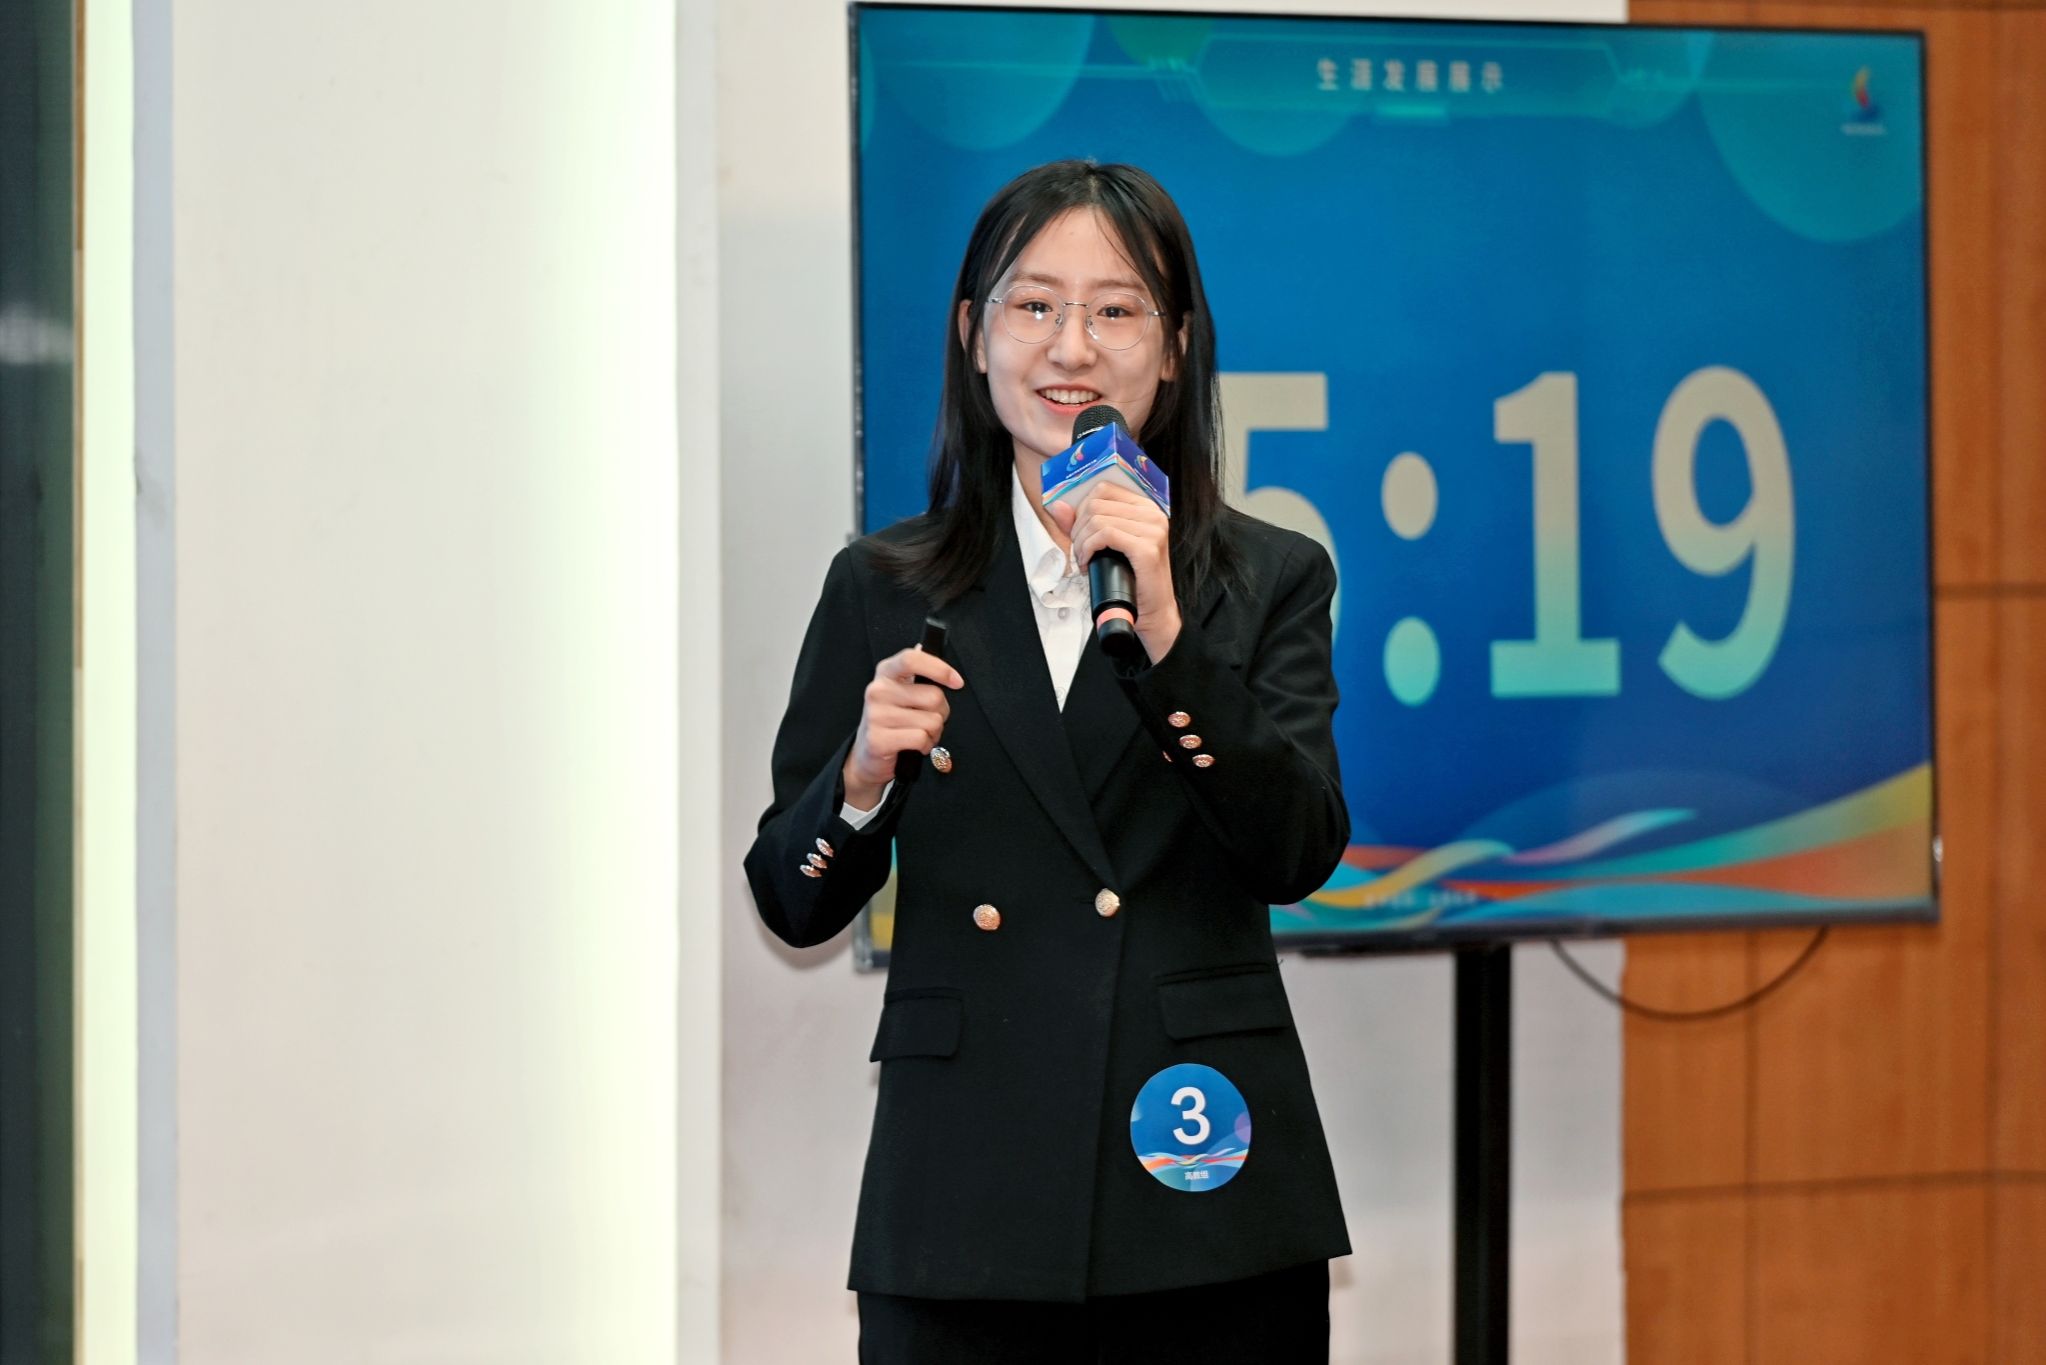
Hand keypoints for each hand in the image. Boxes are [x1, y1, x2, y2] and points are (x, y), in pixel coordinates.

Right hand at [842, 645, 963, 810]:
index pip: (912, 659)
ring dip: (934, 732)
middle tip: (928, 719)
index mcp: (885, 672)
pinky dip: (926, 745)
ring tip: (920, 733)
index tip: (957, 682)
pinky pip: (921, 739)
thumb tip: (921, 647)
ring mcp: (876, 715)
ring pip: (932, 721)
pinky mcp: (878, 739)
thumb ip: (914, 670)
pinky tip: (915, 745)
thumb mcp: (899, 689)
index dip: (939, 668)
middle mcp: (878, 690)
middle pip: (934, 696)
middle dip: (941, 712)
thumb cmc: (891, 718)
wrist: (868, 751)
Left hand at [1048, 482, 1180, 660]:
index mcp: (1146, 507)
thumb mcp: (1106, 545)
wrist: (1153, 610)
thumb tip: (1058, 506)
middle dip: (1078, 528)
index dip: (1081, 508)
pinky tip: (1087, 563)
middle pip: (1096, 504)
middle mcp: (1153, 513)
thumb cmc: (1131, 577)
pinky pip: (1104, 535)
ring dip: (1081, 542)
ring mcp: (1153, 529)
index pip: (1103, 488)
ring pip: (1097, 519)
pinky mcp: (1147, 548)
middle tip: (1079, 550)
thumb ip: (1082, 523)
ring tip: (1083, 559)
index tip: (1078, 532)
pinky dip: (1088, 549)